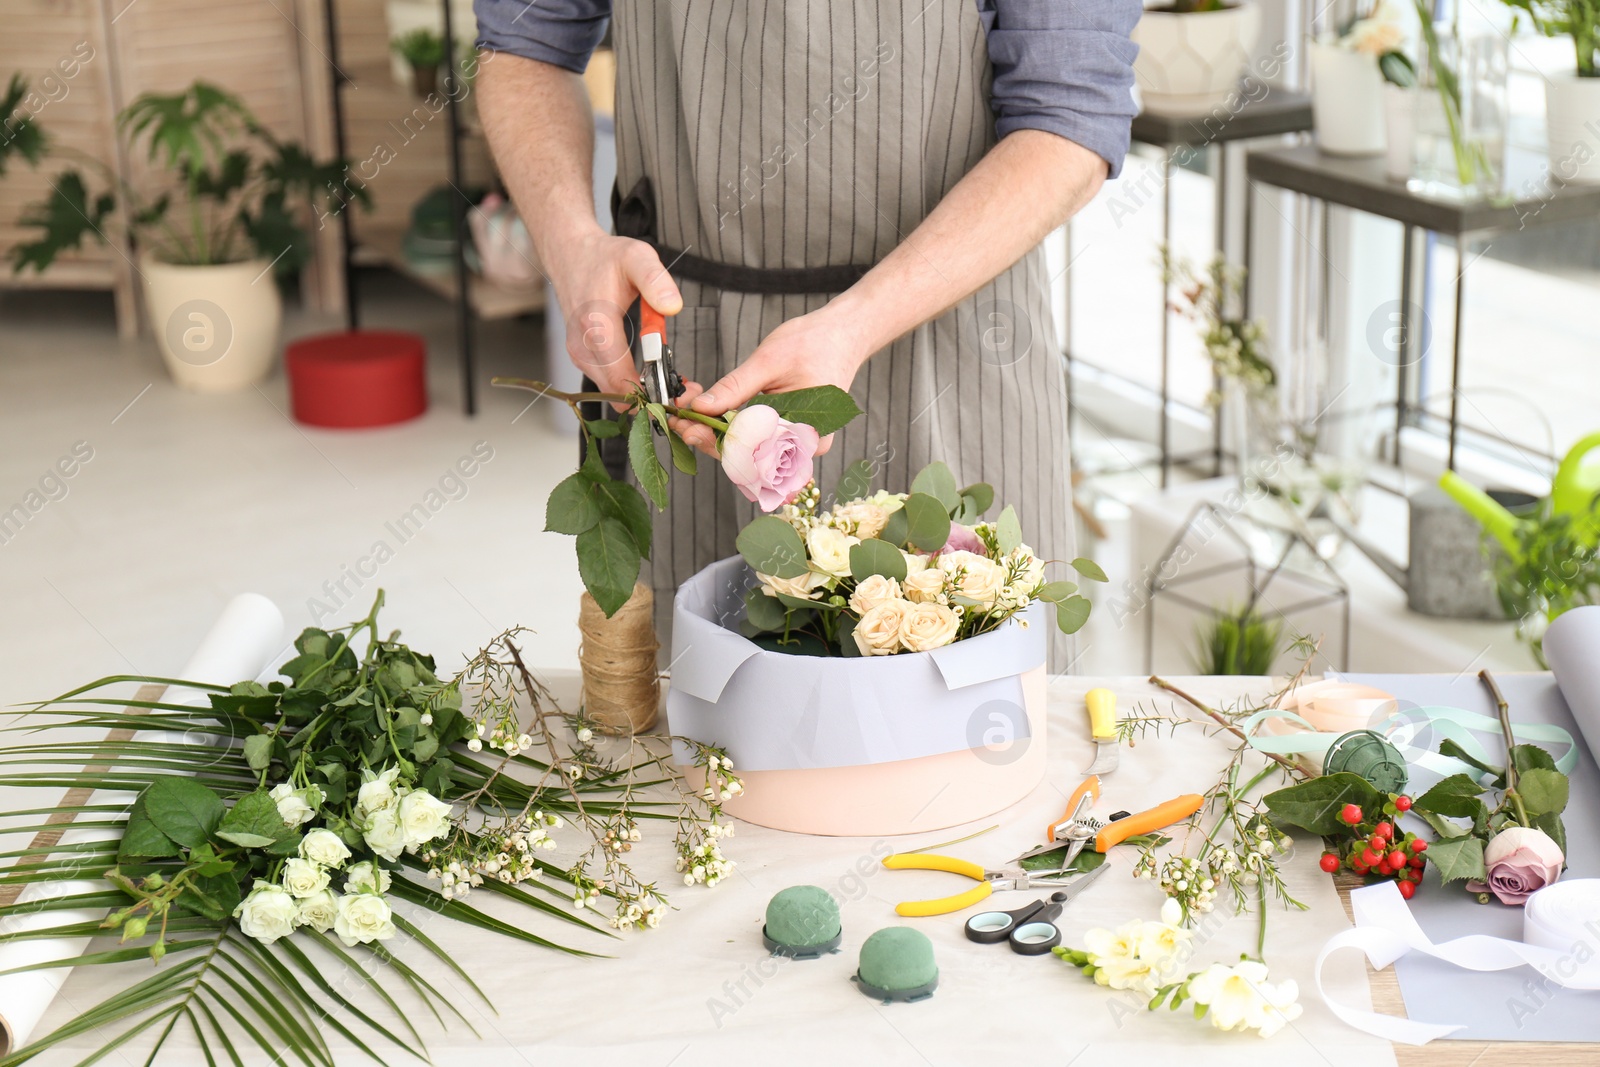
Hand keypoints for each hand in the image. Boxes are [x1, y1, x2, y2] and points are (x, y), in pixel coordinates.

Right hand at [550, 230, 682, 407]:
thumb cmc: (604, 257)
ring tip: (672, 379)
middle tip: (683, 388)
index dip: (652, 393)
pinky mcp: (580, 356)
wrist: (571, 253)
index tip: (680, 390)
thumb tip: (673, 306)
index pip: (621, 380)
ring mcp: (578, 353)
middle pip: (617, 392)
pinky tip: (649, 373)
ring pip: (611, 390)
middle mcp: (582, 346)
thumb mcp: (636, 257)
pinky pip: (605, 381)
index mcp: (596, 326)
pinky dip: (628, 383)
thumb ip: (656, 281)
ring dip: (640, 392)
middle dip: (651, 396)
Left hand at [670, 306, 868, 455]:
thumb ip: (735, 388)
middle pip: (744, 454)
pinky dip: (727, 422)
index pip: (749, 449)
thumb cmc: (816, 343)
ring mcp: (794, 442)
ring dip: (713, 428)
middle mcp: (801, 447)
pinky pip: (751, 436)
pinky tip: (707, 406)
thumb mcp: (769, 361)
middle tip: (677, 412)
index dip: (711, 439)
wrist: (843, 333)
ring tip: (688, 404)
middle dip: (707, 433)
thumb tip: (700, 408)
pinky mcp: (784, 433)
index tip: (682, 424)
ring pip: (744, 447)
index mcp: (805, 434)